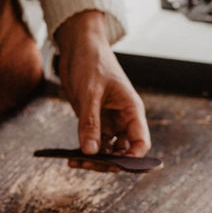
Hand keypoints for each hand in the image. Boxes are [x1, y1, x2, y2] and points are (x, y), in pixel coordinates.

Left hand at [55, 10, 149, 171]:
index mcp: (132, 111)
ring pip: (108, 150)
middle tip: (87, 165)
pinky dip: (84, 151)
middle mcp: (124, 120)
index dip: (134, 158)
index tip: (116, 166)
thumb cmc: (91, 62)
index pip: (141, 142)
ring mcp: (110, 122)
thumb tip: (90, 152)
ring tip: (74, 162)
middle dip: (108, 161)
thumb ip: (90, 122)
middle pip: (124, 152)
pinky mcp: (95, 121)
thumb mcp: (90, 92)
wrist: (79, 46)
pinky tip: (71, 157)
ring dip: (94, 160)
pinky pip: (93, 142)